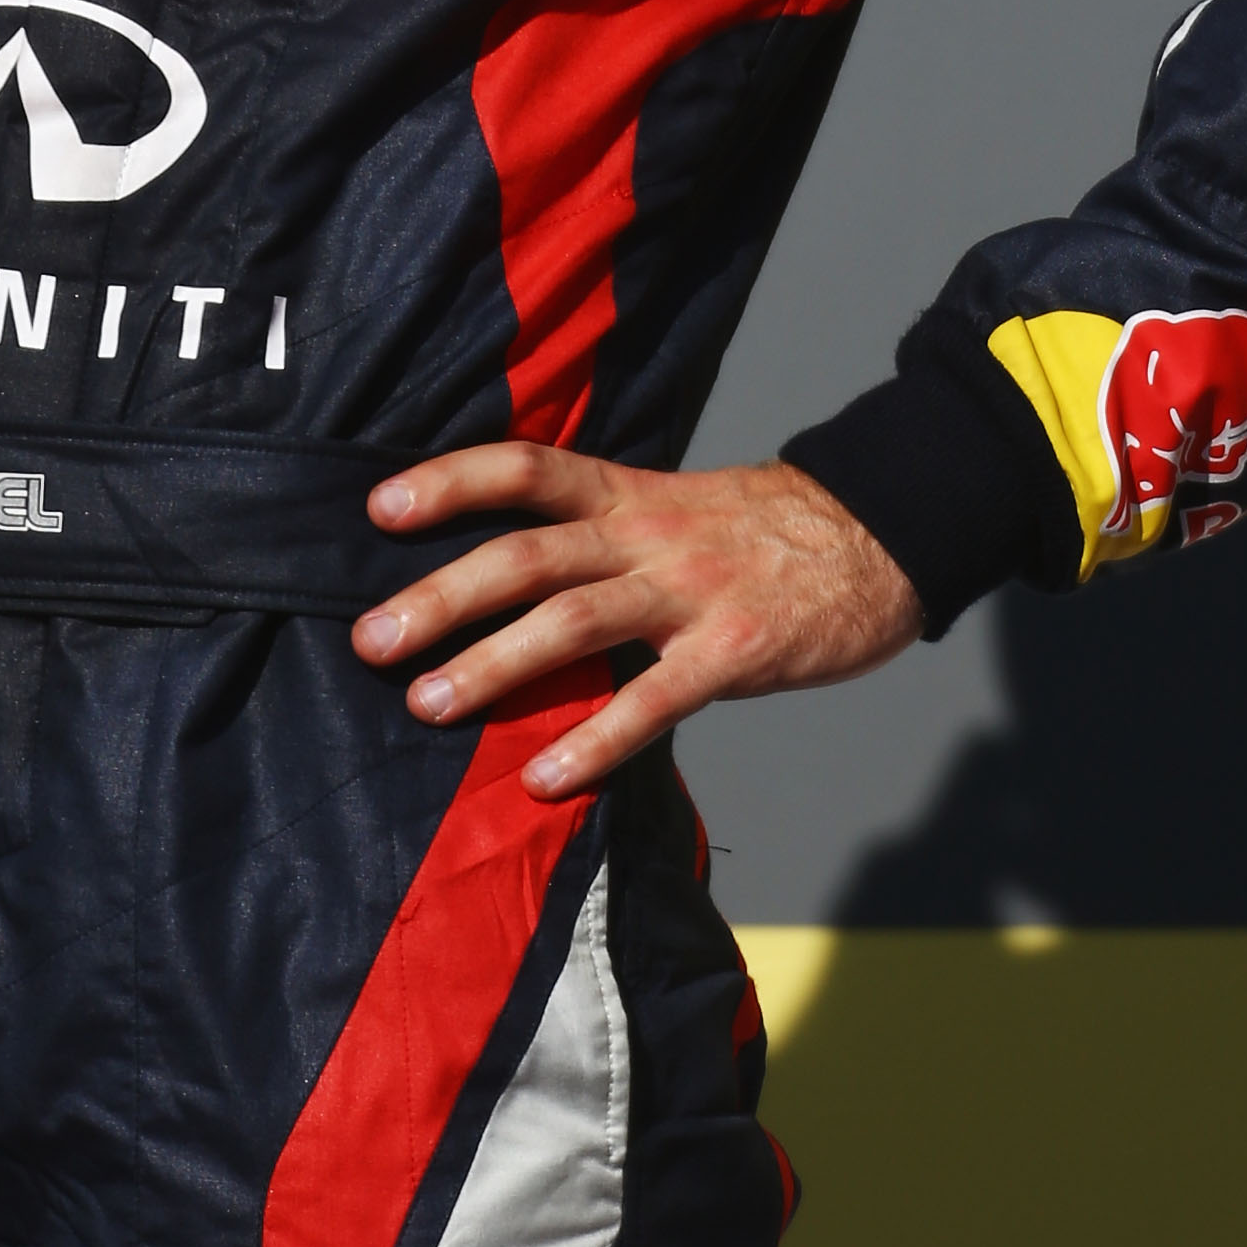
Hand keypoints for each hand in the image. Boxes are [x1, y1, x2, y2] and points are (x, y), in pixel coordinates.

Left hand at [354, 446, 922, 799]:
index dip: (448, 482)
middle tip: (370, 639)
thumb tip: (503, 579)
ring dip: (494, 664)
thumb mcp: (670, 506)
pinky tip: (545, 777)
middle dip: (441, 595)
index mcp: (624, 493)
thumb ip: (596, 535)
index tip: (377, 508)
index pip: (523, 468)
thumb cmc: (759, 532)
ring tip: (429, 704)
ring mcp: (689, 591)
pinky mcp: (732, 652)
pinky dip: (595, 740)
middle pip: (526, 553)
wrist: (875, 537)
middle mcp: (645, 534)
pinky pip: (652, 700)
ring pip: (574, 619)